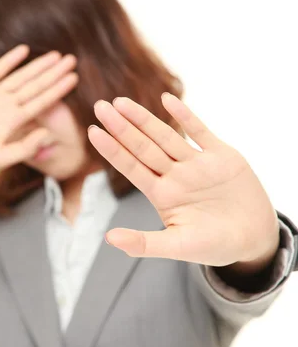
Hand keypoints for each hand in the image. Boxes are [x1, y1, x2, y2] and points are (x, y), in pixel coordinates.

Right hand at [0, 45, 77, 173]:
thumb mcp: (1, 157)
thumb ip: (25, 147)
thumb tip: (47, 133)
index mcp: (15, 121)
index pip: (42, 102)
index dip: (58, 90)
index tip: (74, 78)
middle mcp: (7, 106)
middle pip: (36, 86)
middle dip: (54, 73)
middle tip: (72, 59)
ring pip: (20, 76)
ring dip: (37, 65)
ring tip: (55, 54)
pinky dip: (9, 60)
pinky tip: (23, 51)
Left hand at [88, 94, 278, 269]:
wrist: (254, 240)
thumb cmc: (213, 246)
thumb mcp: (177, 246)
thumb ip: (144, 243)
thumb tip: (108, 239)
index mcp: (162, 194)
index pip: (131, 167)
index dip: (112, 149)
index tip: (92, 131)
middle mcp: (175, 175)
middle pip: (143, 147)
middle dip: (121, 127)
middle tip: (100, 106)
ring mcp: (197, 164)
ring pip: (166, 136)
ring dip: (145, 119)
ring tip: (121, 102)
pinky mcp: (223, 157)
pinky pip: (201, 132)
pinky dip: (185, 116)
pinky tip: (167, 99)